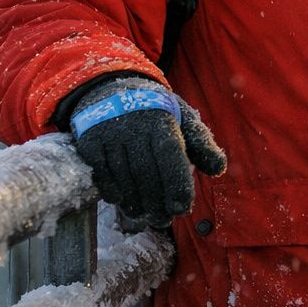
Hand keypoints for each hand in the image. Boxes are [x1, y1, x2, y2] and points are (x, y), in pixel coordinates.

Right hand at [70, 79, 226, 226]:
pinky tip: (122, 202)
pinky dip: (112, 191)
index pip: (170, 156)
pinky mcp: (89, 141)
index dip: (177, 184)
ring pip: (123, 176)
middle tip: (164, 219)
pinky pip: (101, 174)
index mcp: (161, 119)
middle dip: (156, 201)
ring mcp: (109, 134)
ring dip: (135, 202)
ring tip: (145, 216)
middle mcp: (134, 126)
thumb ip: (202, 144)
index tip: (182, 208)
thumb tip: (218, 169)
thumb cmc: (157, 111)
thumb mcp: (183, 118)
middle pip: (146, 172)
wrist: (113, 87)